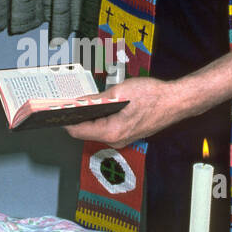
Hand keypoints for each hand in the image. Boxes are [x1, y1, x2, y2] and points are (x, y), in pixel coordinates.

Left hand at [63, 76, 183, 146]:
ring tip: (83, 101)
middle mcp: (116, 140)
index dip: (65, 119)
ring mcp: (122, 138)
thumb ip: (96, 98)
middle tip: (67, 102)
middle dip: (76, 116)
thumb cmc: (153, 97)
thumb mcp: (119, 92)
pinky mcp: (127, 133)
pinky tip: (100, 104)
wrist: (176, 101)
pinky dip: (100, 117)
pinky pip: (107, 127)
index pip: (78, 131)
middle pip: (86, 131)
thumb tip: (77, 102)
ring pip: (97, 128)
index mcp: (112, 132)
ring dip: (89, 116)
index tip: (55, 110)